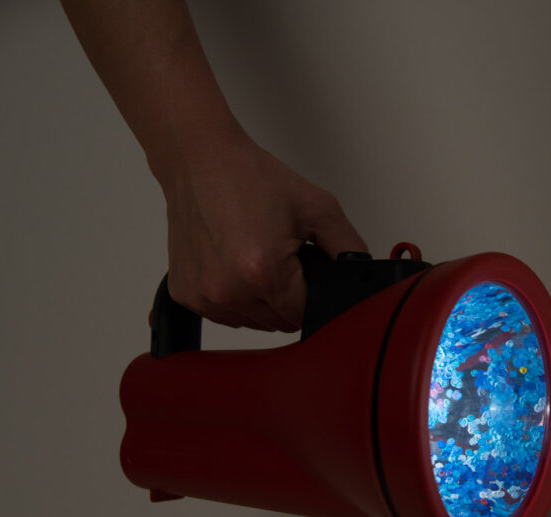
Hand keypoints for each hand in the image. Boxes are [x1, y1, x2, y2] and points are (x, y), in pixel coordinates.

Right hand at [160, 130, 366, 331]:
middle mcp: (228, 291)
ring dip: (263, 300)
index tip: (306, 270)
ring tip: (257, 256)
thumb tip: (364, 276)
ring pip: (254, 322)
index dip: (314, 295)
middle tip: (282, 256)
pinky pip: (226, 314)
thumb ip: (350, 248)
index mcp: (263, 272)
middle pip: (281, 323)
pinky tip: (236, 264)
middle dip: (290, 297)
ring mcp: (204, 297)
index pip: (306, 315)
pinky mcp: (186, 295)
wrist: (200, 161)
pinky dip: (237, 297)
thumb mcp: (318, 208)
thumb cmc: (251, 179)